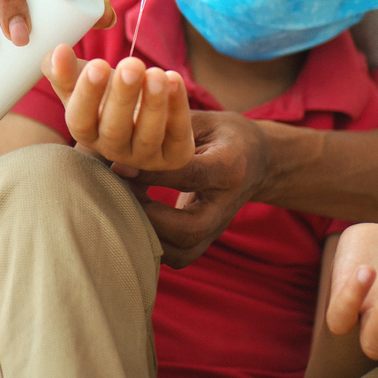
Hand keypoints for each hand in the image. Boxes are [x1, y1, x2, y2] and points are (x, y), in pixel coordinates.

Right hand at [44, 46, 192, 172]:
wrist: (143, 110)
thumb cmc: (107, 92)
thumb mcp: (81, 79)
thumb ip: (63, 68)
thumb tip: (58, 52)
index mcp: (85, 131)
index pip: (80, 119)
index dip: (88, 93)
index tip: (97, 64)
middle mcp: (113, 149)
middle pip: (115, 129)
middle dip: (123, 96)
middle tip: (131, 64)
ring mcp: (145, 156)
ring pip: (148, 135)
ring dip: (154, 103)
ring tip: (156, 73)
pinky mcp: (175, 155)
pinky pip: (177, 134)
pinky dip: (178, 107)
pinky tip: (174, 79)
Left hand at [108, 110, 271, 268]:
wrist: (258, 160)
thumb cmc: (222, 134)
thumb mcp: (203, 121)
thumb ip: (170, 127)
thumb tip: (124, 131)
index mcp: (229, 167)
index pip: (190, 176)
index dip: (152, 174)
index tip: (120, 166)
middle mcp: (226, 204)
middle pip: (190, 229)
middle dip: (149, 217)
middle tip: (122, 194)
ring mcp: (218, 227)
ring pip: (183, 251)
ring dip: (147, 234)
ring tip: (126, 205)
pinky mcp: (208, 239)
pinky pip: (179, 257)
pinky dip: (152, 245)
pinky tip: (136, 218)